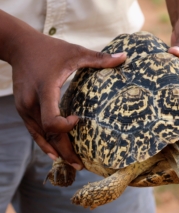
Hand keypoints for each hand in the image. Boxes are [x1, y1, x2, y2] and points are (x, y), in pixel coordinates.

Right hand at [9, 29, 125, 169]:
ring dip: (55, 150)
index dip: (64, 127)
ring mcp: (25, 108)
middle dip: (64, 151)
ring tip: (70, 163)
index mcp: (45, 89)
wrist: (19, 46)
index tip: (78, 120)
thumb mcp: (75, 52)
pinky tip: (54, 153)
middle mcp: (31, 103)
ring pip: (40, 136)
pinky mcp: (23, 109)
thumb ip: (99, 58)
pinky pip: (34, 131)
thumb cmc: (48, 49)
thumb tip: (124, 57)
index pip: (50, 119)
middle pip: (47, 134)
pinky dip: (45, 143)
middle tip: (80, 165)